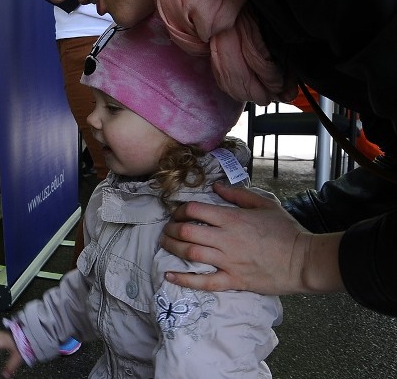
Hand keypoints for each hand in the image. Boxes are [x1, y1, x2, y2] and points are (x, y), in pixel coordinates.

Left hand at [159, 182, 343, 294]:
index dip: (180, 210)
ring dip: (172, 248)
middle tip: (168, 229)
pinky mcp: (234, 280)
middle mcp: (226, 239)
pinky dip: (184, 280)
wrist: (305, 261)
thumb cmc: (287, 231)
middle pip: (187, 232)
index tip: (178, 213)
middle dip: (172, 229)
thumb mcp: (265, 204)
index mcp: (232, 219)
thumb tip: (216, 187)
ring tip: (165, 244)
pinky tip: (169, 276)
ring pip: (190, 254)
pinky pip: (204, 282)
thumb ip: (238, 194)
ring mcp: (228, 261)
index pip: (195, 210)